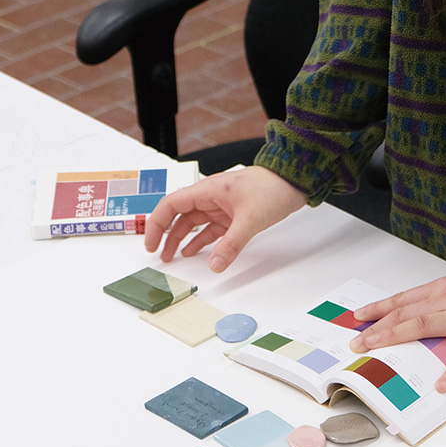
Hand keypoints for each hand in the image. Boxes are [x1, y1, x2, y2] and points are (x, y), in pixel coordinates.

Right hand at [143, 167, 306, 271]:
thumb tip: (215, 265)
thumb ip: (231, 245)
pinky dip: (201, 239)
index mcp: (207, 190)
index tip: (151, 244)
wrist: (294, 181)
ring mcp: (221, 206)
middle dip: (166, 235)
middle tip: (159, 255)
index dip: (156, 224)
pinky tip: (194, 251)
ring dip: (182, 239)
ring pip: (194, 223)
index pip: (171, 205)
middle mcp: (210, 197)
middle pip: (179, 216)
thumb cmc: (272, 189)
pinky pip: (210, 228)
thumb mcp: (250, 220)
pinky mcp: (233, 214)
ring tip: (173, 257)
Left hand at [348, 266, 445, 392]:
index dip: (378, 309)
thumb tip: (426, 309)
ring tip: (374, 352)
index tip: (358, 316)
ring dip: (394, 338)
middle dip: (376, 328)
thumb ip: (445, 296)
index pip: (402, 299)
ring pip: (421, 327)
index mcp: (443, 288)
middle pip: (404, 314)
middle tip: (356, 342)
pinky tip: (441, 386)